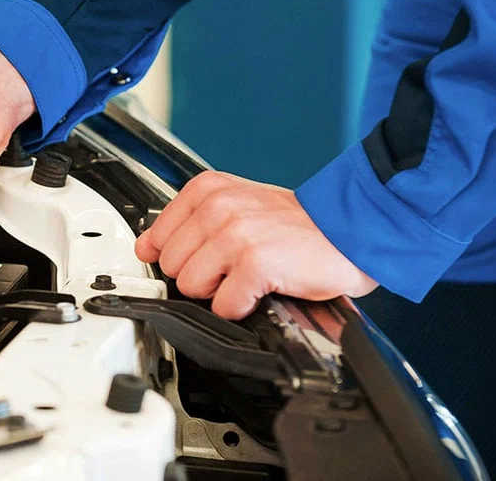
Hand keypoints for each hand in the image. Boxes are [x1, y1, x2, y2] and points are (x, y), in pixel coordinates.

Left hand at [134, 171, 376, 318]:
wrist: (349, 230)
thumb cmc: (296, 223)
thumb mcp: (236, 206)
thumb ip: (190, 222)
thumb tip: (147, 246)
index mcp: (208, 189)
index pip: (156, 238)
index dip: (179, 257)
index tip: (201, 258)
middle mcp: (217, 207)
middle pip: (172, 266)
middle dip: (201, 276)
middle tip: (235, 265)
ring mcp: (234, 234)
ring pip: (191, 287)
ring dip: (220, 292)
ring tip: (249, 274)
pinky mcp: (254, 263)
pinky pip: (223, 305)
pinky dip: (242, 306)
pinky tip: (262, 287)